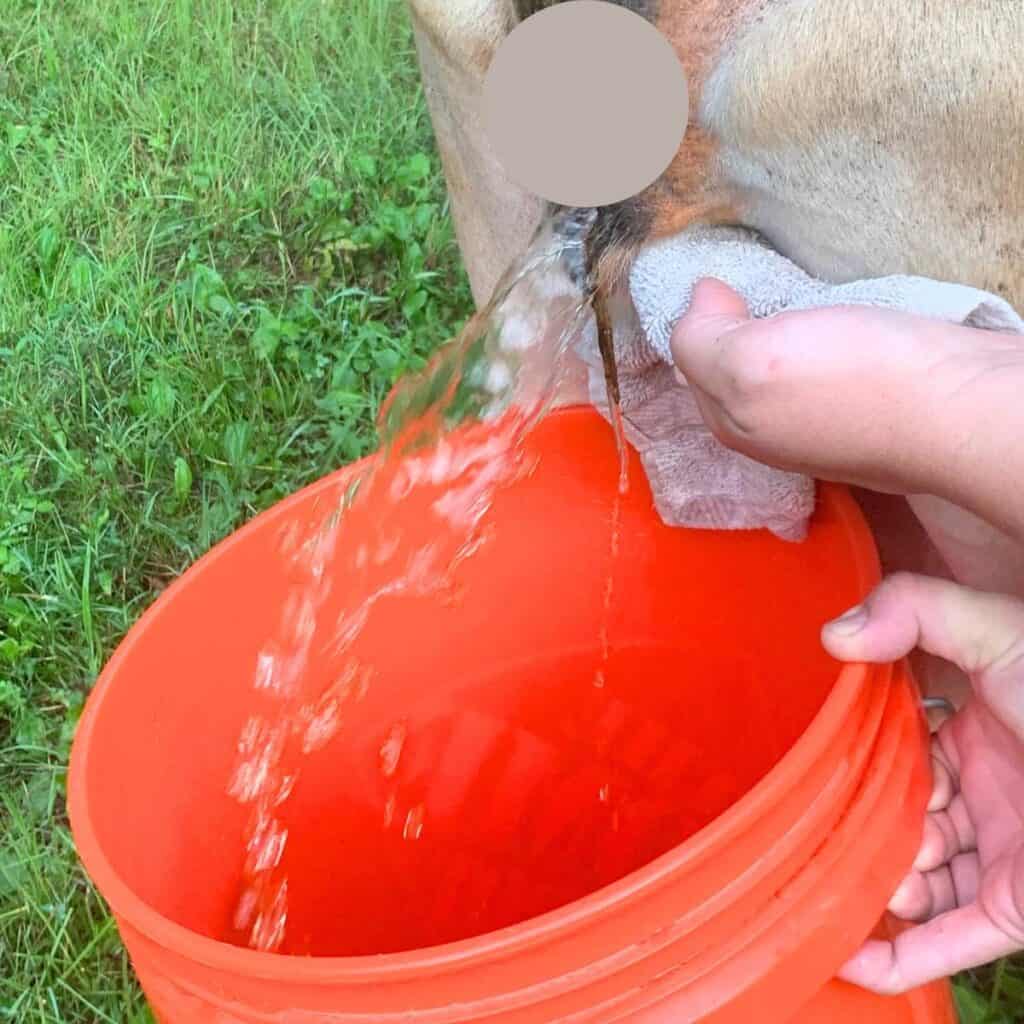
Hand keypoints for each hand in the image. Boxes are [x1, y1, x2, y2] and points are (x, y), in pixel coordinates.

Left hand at [669, 279, 1023, 518]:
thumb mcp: (751, 362)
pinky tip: (835, 312)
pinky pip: (830, 361)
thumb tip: (698, 302)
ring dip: (781, 328)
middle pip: (736, 370)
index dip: (698, 321)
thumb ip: (703, 340)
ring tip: (788, 290)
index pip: (694, 369)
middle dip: (734, 328)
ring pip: (786, 364)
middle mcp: (776, 431)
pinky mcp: (876, 399)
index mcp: (737, 425)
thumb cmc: (855, 386)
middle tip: (746, 280)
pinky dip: (823, 332)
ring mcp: (828, 419)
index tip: (715, 280)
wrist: (965, 408)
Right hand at [821, 573, 1023, 993]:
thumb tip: (833, 636)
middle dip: (870, 829)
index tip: (838, 765)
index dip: (866, 765)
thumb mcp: (999, 634)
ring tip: (869, 876)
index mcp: (975, 742)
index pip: (900, 759)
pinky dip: (899, 956)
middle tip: (854, 826)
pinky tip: (847, 957)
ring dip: (882, 887)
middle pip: (903, 822)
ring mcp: (1000, 859)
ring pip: (920, 884)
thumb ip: (917, 611)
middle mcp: (984, 802)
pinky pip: (950, 943)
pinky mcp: (1016, 912)